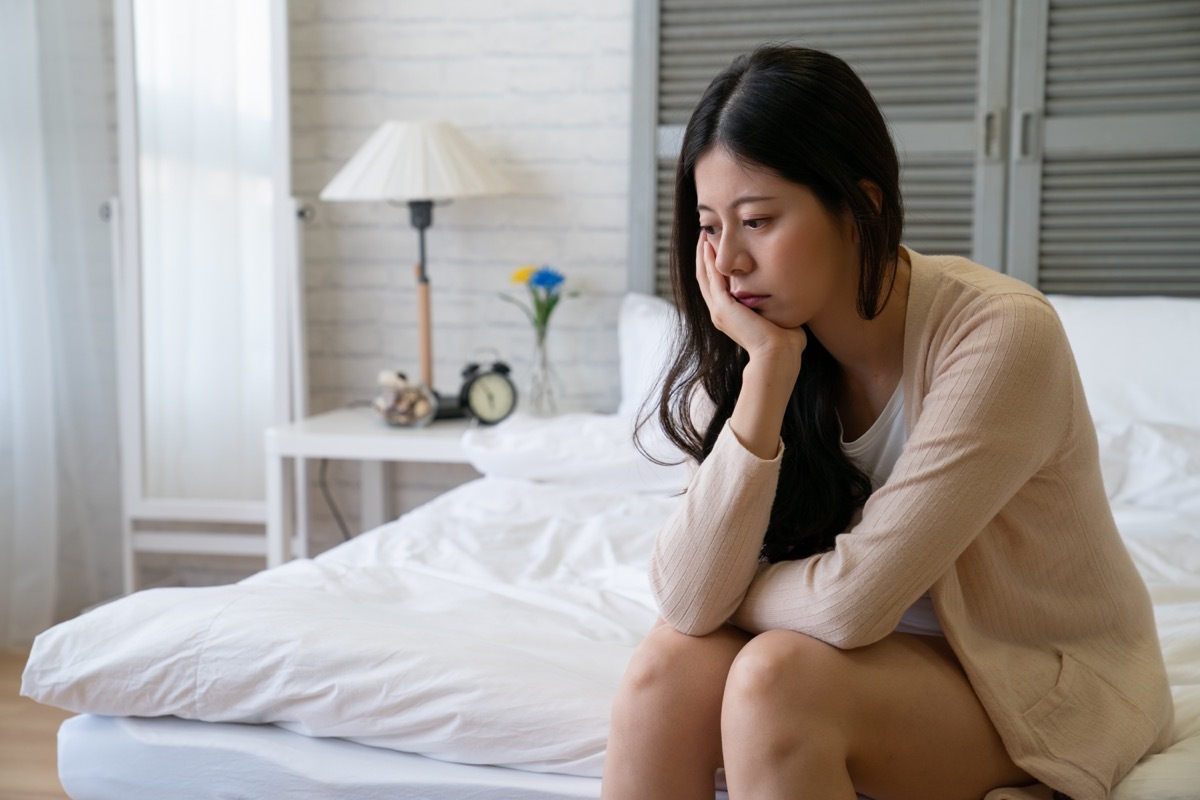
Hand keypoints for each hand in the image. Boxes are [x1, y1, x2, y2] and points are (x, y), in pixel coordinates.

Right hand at [694, 235, 806, 372]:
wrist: (778, 355)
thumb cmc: (785, 343)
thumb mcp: (777, 318)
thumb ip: (777, 306)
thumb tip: (788, 296)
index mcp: (729, 317)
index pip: (716, 287)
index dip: (714, 267)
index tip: (717, 249)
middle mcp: (719, 314)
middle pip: (705, 279)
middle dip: (704, 257)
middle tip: (704, 236)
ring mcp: (719, 311)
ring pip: (704, 277)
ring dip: (703, 256)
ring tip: (703, 236)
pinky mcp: (723, 307)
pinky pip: (712, 278)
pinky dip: (708, 261)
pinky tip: (709, 247)